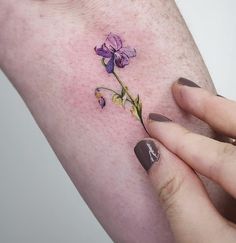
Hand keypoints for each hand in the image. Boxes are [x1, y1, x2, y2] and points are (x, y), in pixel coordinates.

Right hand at [134, 78, 235, 242]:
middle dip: (211, 107)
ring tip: (199, 100)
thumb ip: (177, 198)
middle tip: (181, 89)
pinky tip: (217, 131)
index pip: (220, 158)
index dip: (179, 139)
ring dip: (225, 117)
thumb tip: (150, 154)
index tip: (152, 124)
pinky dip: (231, 137)